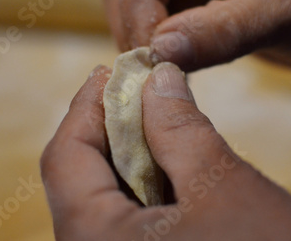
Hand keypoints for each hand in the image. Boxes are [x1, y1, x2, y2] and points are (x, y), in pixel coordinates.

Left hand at [41, 64, 290, 239]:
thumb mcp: (225, 187)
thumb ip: (181, 129)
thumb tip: (156, 77)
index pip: (65, 158)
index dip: (88, 105)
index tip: (115, 69)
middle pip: (81, 177)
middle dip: (113, 126)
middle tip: (144, 86)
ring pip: (107, 198)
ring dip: (133, 153)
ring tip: (162, 115)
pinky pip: (131, 220)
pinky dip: (149, 183)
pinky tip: (175, 162)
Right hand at [103, 0, 290, 130]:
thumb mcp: (284, 14)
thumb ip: (223, 30)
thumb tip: (159, 51)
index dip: (139, 1)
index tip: (148, 52)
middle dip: (131, 17)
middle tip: (146, 65)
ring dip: (134, 29)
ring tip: (154, 66)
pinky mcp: (195, 2)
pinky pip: (155, 17)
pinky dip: (151, 41)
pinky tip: (167, 64)